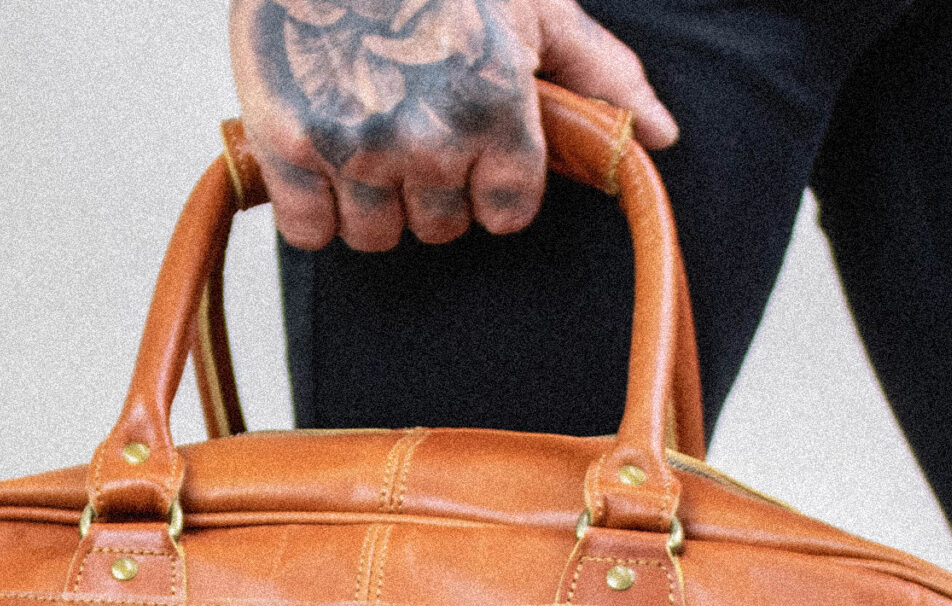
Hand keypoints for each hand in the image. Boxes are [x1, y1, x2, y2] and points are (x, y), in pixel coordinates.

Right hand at [229, 0, 677, 251]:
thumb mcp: (536, 3)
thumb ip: (600, 73)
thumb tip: (663, 135)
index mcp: (495, 107)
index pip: (506, 211)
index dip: (490, 184)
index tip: (472, 150)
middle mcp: (428, 139)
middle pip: (439, 228)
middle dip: (430, 188)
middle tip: (411, 126)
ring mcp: (355, 147)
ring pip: (376, 236)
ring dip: (372, 201)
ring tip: (364, 137)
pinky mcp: (288, 147)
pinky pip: (311, 232)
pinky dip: (313, 208)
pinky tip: (318, 159)